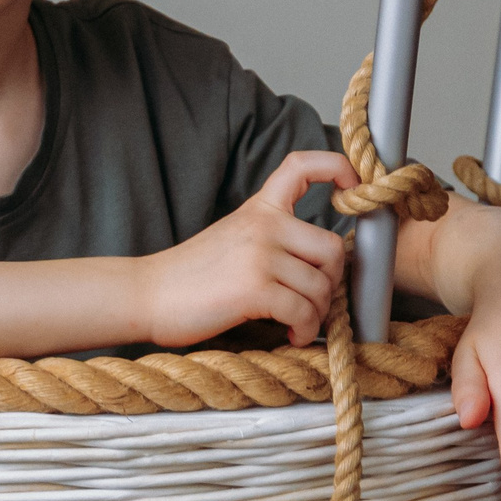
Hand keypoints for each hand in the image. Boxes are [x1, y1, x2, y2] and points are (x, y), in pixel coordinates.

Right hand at [132, 152, 356, 346]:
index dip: (338, 169)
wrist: (146, 294)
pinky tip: (291, 334)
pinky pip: (304, 312)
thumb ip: (273, 238)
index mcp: (258, 208)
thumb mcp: (233, 238)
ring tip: (297, 324)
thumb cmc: (189, 275)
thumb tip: (322, 265)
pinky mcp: (254, 289)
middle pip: (333, 247)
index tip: (353, 189)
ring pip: (322, 286)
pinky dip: (304, 330)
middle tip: (313, 299)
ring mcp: (259, 256)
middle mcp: (263, 225)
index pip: (301, 166)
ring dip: (316, 314)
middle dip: (332, 281)